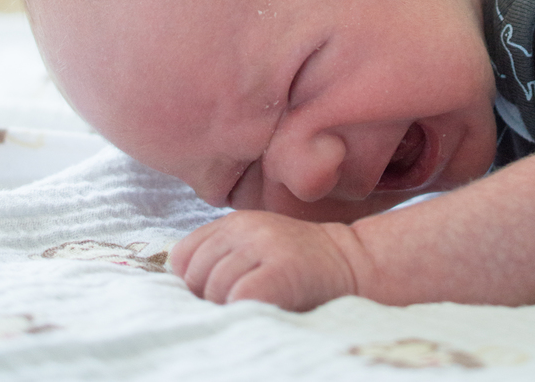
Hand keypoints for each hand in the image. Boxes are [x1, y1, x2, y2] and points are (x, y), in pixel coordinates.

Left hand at [169, 210, 362, 310]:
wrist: (352, 262)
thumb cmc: (298, 267)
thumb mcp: (255, 249)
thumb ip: (222, 259)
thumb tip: (183, 296)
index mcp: (234, 223)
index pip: (182, 255)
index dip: (190, 283)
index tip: (211, 298)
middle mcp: (246, 228)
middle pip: (196, 275)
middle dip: (206, 301)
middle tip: (233, 310)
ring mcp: (264, 245)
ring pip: (215, 288)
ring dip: (226, 310)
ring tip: (252, 311)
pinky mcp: (282, 268)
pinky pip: (239, 296)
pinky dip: (242, 312)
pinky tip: (261, 312)